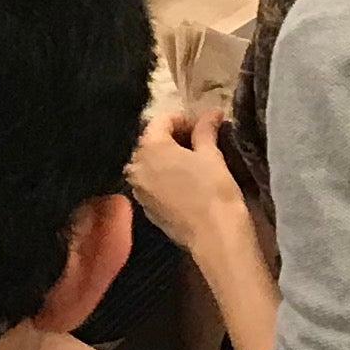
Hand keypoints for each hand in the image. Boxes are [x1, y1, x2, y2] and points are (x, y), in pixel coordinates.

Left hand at [126, 106, 244, 247]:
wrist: (214, 236)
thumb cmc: (214, 190)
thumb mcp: (211, 155)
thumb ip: (206, 130)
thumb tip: (211, 112)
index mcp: (149, 148)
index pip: (162, 120)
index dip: (185, 118)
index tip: (205, 124)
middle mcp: (135, 167)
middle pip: (152, 141)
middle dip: (175, 138)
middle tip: (202, 141)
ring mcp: (137, 190)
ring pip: (150, 164)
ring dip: (169, 158)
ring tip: (195, 161)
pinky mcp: (145, 208)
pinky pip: (152, 184)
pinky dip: (165, 178)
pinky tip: (186, 183)